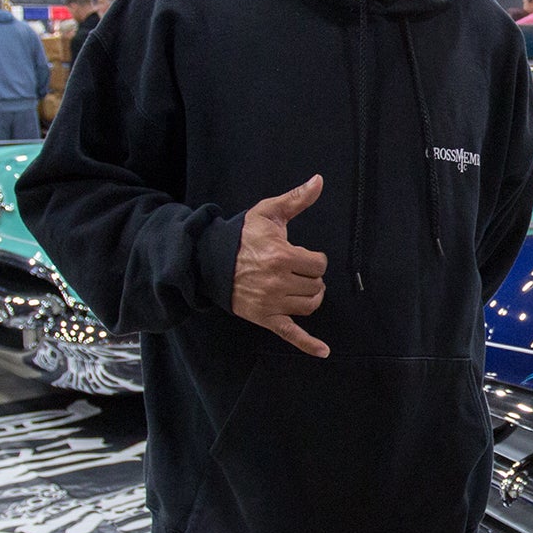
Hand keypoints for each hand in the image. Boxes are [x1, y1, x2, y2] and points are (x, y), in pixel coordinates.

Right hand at [231, 175, 329, 357]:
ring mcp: (271, 303)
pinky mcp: (264, 318)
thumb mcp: (268, 213)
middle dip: (311, 276)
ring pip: (309, 305)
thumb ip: (296, 199)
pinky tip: (324, 352)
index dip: (314, 259)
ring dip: (310, 296)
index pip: (319, 264)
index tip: (302, 255)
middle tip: (297, 270)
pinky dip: (308, 344)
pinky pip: (290, 334)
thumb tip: (319, 180)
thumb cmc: (241, 235)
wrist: (208, 259)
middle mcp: (277, 282)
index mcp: (281, 257)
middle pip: (317, 286)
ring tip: (301, 287)